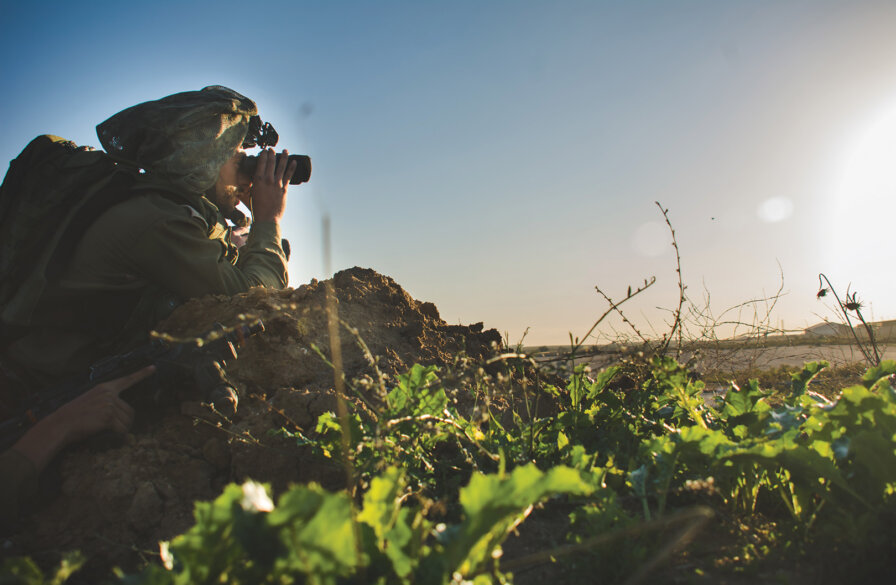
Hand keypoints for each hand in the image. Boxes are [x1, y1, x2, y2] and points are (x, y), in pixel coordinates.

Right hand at [10, 366, 154, 471]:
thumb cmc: (73, 416)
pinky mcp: (108, 416)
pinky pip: (121, 429)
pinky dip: (116, 435)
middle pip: (130, 411)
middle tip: (111, 427)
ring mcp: (109, 404)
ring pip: (127, 421)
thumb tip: (119, 412)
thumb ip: (105, 402)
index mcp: (104, 388)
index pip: (126, 380)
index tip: (153, 368)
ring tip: (104, 429)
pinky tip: (104, 433)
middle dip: (125, 422)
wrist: (60, 424)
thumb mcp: (89, 401)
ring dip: (120, 429)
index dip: (141, 374)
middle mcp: (109, 394)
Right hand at [246, 148, 296, 222]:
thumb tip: (254, 178)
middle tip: (272, 149)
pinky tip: (294, 162)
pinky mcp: (284, 189)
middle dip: (271, 154)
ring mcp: (277, 184)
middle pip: (270, 162)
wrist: (267, 218)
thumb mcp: (251, 193)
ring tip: (285, 150)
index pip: (261, 163)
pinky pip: (288, 176)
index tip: (264, 151)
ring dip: (283, 157)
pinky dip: (292, 168)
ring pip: (281, 166)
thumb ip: (254, 184)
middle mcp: (268, 179)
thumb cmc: (257, 208)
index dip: (263, 155)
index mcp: (258, 180)